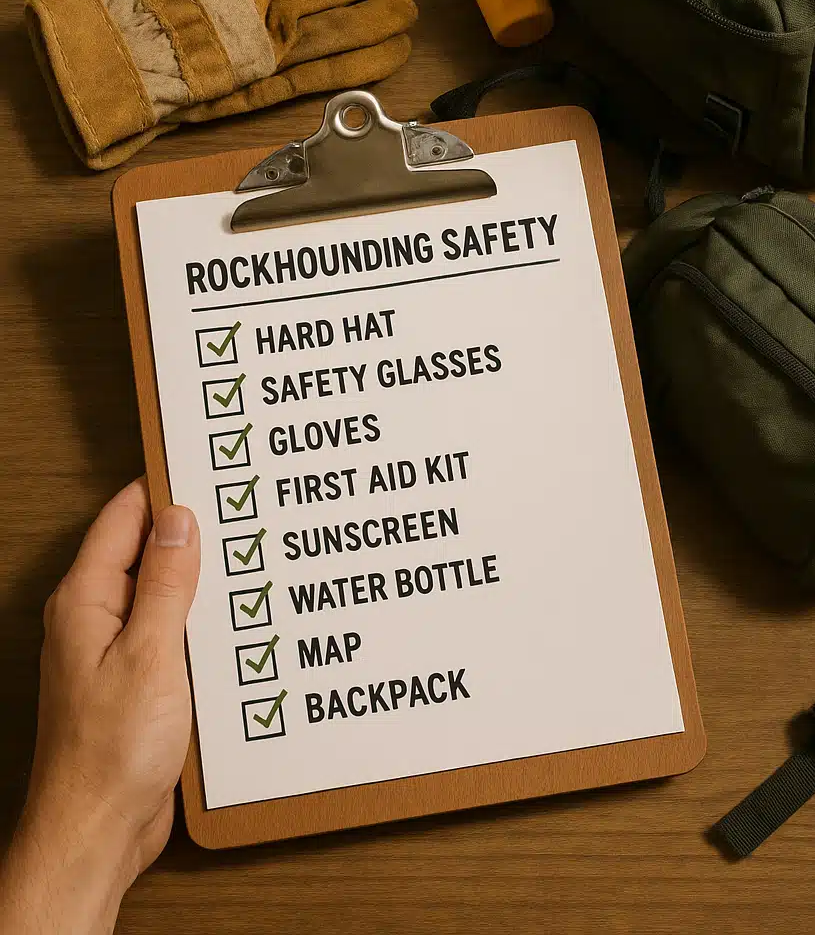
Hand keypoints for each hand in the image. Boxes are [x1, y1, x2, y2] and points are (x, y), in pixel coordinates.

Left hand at [0, 481, 199, 934]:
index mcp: (86, 600)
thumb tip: (179, 518)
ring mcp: (115, 651)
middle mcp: (95, 619)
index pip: (125, 517)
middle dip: (191, 530)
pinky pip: (170, 632)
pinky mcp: (138, 683)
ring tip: (248, 556)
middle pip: (146, 551)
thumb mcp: (151, 653)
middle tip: (242, 506)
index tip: (208, 464)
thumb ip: (167, 582)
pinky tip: (234, 620)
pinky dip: (200, 620)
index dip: (166, 487)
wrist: (97, 831)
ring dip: (200, 580)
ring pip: (163, 593)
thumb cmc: (110, 752)